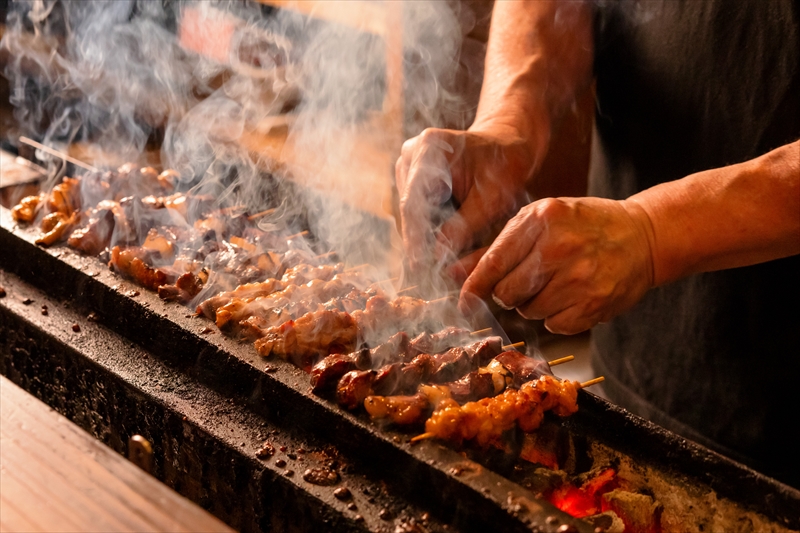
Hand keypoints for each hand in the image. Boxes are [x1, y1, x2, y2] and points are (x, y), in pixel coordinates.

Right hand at [395, 125, 537, 269]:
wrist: (506, 143)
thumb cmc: (505, 167)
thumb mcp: (492, 199)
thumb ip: (464, 226)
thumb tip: (437, 256)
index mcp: (429, 148)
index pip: (414, 201)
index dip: (415, 237)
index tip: (418, 265)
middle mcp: (411, 153)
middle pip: (408, 207)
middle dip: (419, 239)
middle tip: (429, 271)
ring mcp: (408, 164)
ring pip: (410, 211)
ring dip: (425, 234)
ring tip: (441, 257)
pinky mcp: (411, 176)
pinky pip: (415, 208)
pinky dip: (428, 226)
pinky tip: (442, 242)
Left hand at [458, 197, 655, 334]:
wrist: (643, 236)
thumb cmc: (584, 225)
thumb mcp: (540, 222)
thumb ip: (497, 249)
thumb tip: (453, 274)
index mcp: (542, 220)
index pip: (494, 263)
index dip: (475, 286)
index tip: (465, 299)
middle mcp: (559, 248)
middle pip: (507, 293)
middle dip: (508, 293)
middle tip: (529, 280)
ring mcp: (579, 278)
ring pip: (529, 312)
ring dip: (534, 304)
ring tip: (557, 283)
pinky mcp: (595, 305)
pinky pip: (554, 326)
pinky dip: (557, 317)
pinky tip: (573, 295)